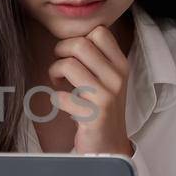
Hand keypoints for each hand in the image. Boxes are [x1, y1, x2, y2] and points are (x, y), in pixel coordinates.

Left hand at [49, 26, 132, 155]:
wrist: (109, 144)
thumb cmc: (102, 107)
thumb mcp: (108, 79)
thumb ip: (96, 58)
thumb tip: (70, 39)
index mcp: (121, 65)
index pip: (99, 31)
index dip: (77, 38)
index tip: (72, 53)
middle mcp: (116, 78)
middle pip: (80, 44)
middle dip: (61, 51)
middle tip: (60, 66)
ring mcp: (106, 97)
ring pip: (69, 65)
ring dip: (54, 72)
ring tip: (57, 82)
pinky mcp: (93, 115)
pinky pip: (61, 97)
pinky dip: (55, 98)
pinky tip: (62, 103)